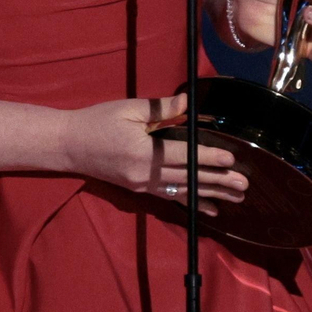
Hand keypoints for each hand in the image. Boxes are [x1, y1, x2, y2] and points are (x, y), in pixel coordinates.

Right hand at [59, 93, 247, 215]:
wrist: (68, 145)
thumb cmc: (97, 121)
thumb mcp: (129, 109)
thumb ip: (161, 109)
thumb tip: (188, 103)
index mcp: (143, 152)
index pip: (184, 156)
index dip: (209, 157)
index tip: (232, 159)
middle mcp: (144, 175)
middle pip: (188, 179)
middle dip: (218, 181)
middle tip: (243, 184)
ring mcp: (141, 186)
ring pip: (182, 191)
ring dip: (211, 194)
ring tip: (235, 198)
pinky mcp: (138, 190)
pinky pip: (170, 198)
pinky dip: (191, 202)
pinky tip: (210, 208)